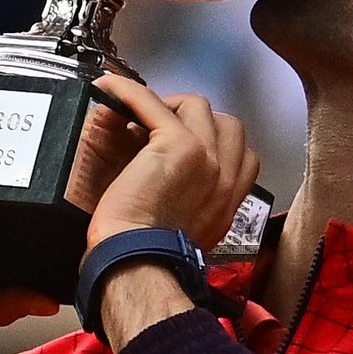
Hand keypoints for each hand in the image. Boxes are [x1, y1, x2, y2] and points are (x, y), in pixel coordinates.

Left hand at [84, 75, 261, 250]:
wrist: (137, 263)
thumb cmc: (150, 258)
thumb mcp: (189, 237)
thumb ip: (195, 206)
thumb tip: (170, 179)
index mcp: (229, 200)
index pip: (244, 154)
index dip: (215, 141)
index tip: (185, 143)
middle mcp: (226, 177)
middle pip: (226, 122)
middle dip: (195, 119)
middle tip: (159, 128)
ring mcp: (209, 157)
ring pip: (196, 105)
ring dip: (168, 104)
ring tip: (139, 117)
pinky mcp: (180, 144)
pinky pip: (152, 101)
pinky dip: (128, 91)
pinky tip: (109, 90)